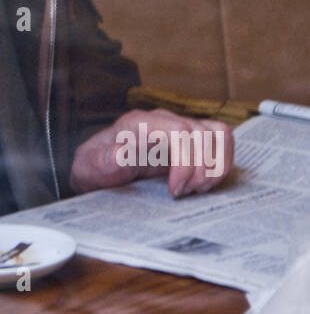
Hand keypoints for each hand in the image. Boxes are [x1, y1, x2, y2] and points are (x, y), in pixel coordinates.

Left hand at [68, 109, 234, 197]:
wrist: (100, 164)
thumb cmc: (96, 166)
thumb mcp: (91, 167)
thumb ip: (103, 161)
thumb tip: (119, 154)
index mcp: (139, 124)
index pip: (179, 131)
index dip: (186, 162)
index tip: (175, 190)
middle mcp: (163, 120)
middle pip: (202, 134)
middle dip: (201, 169)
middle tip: (185, 193)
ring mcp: (180, 126)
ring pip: (219, 134)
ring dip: (216, 166)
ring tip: (197, 188)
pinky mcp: (192, 138)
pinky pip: (222, 140)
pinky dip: (222, 163)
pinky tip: (204, 182)